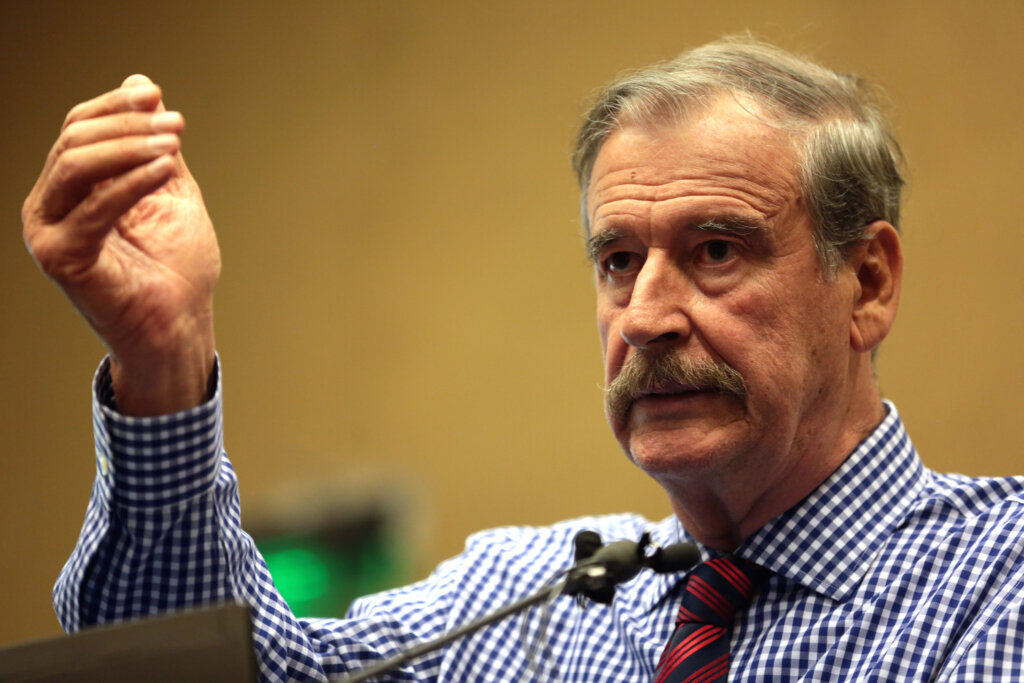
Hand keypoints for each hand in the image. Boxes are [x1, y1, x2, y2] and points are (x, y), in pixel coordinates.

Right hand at [22, 75, 219, 415]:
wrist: (181, 324)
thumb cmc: (177, 267)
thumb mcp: (170, 191)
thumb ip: (154, 145)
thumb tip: (140, 84)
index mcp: (70, 189)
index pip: (78, 128)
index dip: (116, 107)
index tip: (158, 96)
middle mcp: (49, 206)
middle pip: (75, 140)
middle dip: (129, 125)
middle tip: (176, 123)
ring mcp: (48, 231)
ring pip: (75, 164)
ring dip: (130, 147)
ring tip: (173, 144)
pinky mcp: (61, 257)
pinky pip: (93, 206)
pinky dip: (132, 181)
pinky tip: (166, 169)